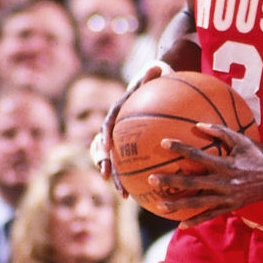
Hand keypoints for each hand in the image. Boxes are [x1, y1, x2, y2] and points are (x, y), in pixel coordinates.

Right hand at [92, 61, 171, 190]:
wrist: (158, 84)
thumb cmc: (158, 78)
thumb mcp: (156, 73)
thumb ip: (154, 74)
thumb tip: (156, 67)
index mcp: (119, 110)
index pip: (108, 124)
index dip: (104, 136)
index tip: (104, 148)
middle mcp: (117, 127)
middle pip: (105, 148)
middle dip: (104, 164)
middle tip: (107, 177)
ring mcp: (124, 138)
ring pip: (116, 161)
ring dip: (118, 178)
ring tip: (124, 195)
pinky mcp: (135, 147)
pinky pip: (134, 165)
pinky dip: (138, 179)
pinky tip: (149, 193)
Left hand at [151, 123, 262, 224]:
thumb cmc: (258, 152)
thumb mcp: (241, 139)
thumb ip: (219, 131)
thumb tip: (197, 124)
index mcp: (226, 164)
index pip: (198, 155)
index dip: (180, 148)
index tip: (163, 143)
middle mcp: (225, 182)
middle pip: (192, 183)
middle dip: (171, 181)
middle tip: (151, 179)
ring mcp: (228, 197)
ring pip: (198, 203)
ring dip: (178, 204)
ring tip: (159, 205)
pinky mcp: (232, 207)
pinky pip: (211, 214)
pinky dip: (196, 220)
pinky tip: (181, 224)